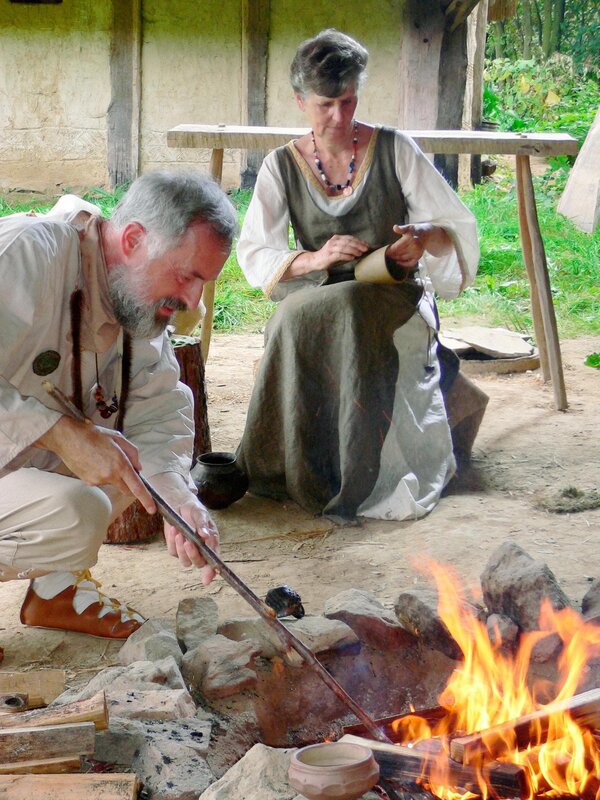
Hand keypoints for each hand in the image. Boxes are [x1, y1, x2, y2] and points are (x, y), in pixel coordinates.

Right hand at [34, 416, 155, 512]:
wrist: (68, 438)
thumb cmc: (93, 435)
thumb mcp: (118, 438)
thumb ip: (132, 453)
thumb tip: (138, 468)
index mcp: (120, 464)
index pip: (136, 487)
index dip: (146, 499)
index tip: (151, 509)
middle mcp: (109, 476)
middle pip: (126, 489)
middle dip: (130, 484)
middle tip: (123, 468)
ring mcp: (98, 481)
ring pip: (113, 483)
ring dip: (113, 475)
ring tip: (102, 457)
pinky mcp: (88, 482)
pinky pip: (101, 481)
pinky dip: (101, 474)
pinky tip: (93, 461)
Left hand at [163, 497, 218, 584]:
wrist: (179, 504)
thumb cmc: (194, 510)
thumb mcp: (200, 513)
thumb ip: (203, 524)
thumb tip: (205, 535)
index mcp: (212, 544)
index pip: (214, 561)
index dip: (211, 572)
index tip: (206, 579)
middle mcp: (201, 551)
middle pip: (198, 563)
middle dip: (193, 555)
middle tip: (188, 542)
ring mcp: (187, 551)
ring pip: (185, 561)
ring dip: (181, 549)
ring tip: (179, 533)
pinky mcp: (175, 549)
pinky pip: (173, 552)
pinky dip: (172, 542)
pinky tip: (174, 530)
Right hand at [318, 234, 369, 268]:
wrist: (315, 261)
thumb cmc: (328, 257)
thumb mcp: (339, 252)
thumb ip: (348, 251)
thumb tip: (360, 252)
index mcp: (336, 238)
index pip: (350, 238)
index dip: (359, 241)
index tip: (366, 245)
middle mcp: (333, 241)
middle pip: (348, 241)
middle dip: (358, 245)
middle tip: (365, 249)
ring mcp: (330, 248)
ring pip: (344, 247)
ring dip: (353, 250)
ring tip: (360, 253)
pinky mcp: (329, 255)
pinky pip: (339, 254)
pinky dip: (346, 256)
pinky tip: (352, 258)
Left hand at [387, 223, 452, 265]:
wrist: (427, 234)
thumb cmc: (416, 230)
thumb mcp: (409, 227)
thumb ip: (401, 228)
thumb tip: (395, 227)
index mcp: (410, 238)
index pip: (396, 247)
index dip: (390, 250)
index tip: (385, 251)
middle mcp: (414, 246)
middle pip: (399, 253)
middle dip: (392, 254)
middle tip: (387, 255)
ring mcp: (417, 252)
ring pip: (403, 258)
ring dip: (396, 258)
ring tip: (391, 257)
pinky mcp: (419, 257)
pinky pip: (410, 263)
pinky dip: (404, 264)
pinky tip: (398, 262)